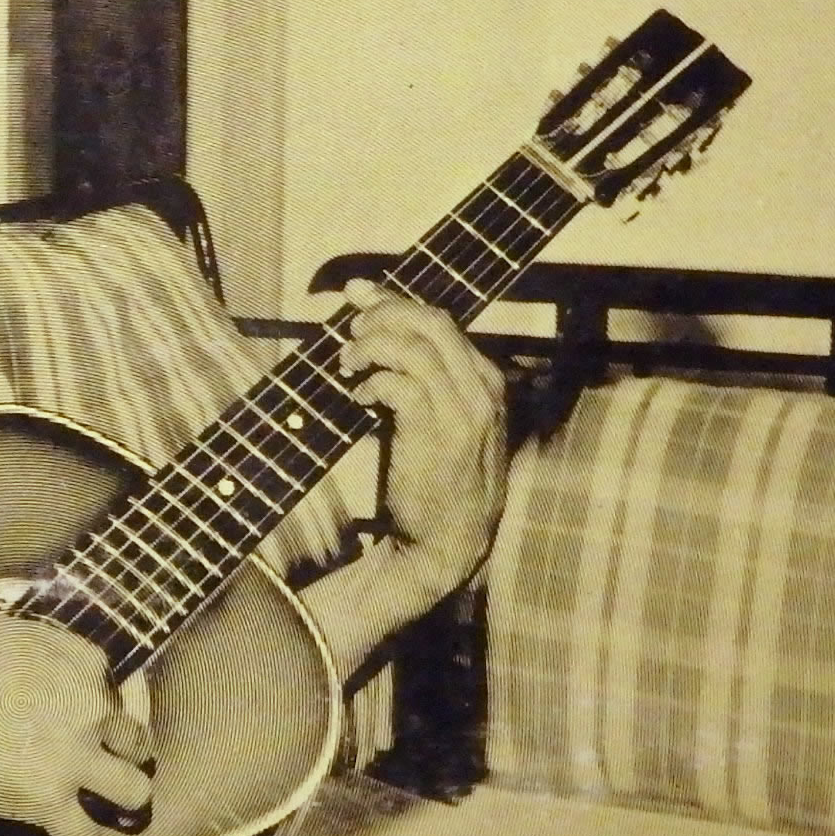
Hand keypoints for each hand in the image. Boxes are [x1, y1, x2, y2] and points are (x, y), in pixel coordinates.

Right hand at [0, 608, 152, 835]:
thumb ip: (9, 630)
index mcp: (79, 664)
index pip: (112, 685)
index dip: (105, 702)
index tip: (94, 712)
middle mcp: (91, 711)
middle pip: (135, 738)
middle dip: (131, 752)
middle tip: (119, 763)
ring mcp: (75, 760)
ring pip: (133, 791)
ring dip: (129, 801)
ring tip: (124, 816)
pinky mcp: (51, 802)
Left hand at [340, 280, 507, 603]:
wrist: (449, 540)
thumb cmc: (440, 482)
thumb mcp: (448, 424)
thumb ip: (428, 383)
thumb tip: (382, 341)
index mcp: (487, 381)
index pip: (443, 322)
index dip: (397, 302)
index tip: (360, 294)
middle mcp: (483, 389)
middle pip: (432, 322)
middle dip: (384, 312)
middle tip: (349, 325)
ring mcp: (464, 411)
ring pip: (416, 348)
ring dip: (372, 345)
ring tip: (347, 360)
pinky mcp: (438, 433)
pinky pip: (401, 385)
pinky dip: (374, 381)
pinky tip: (359, 395)